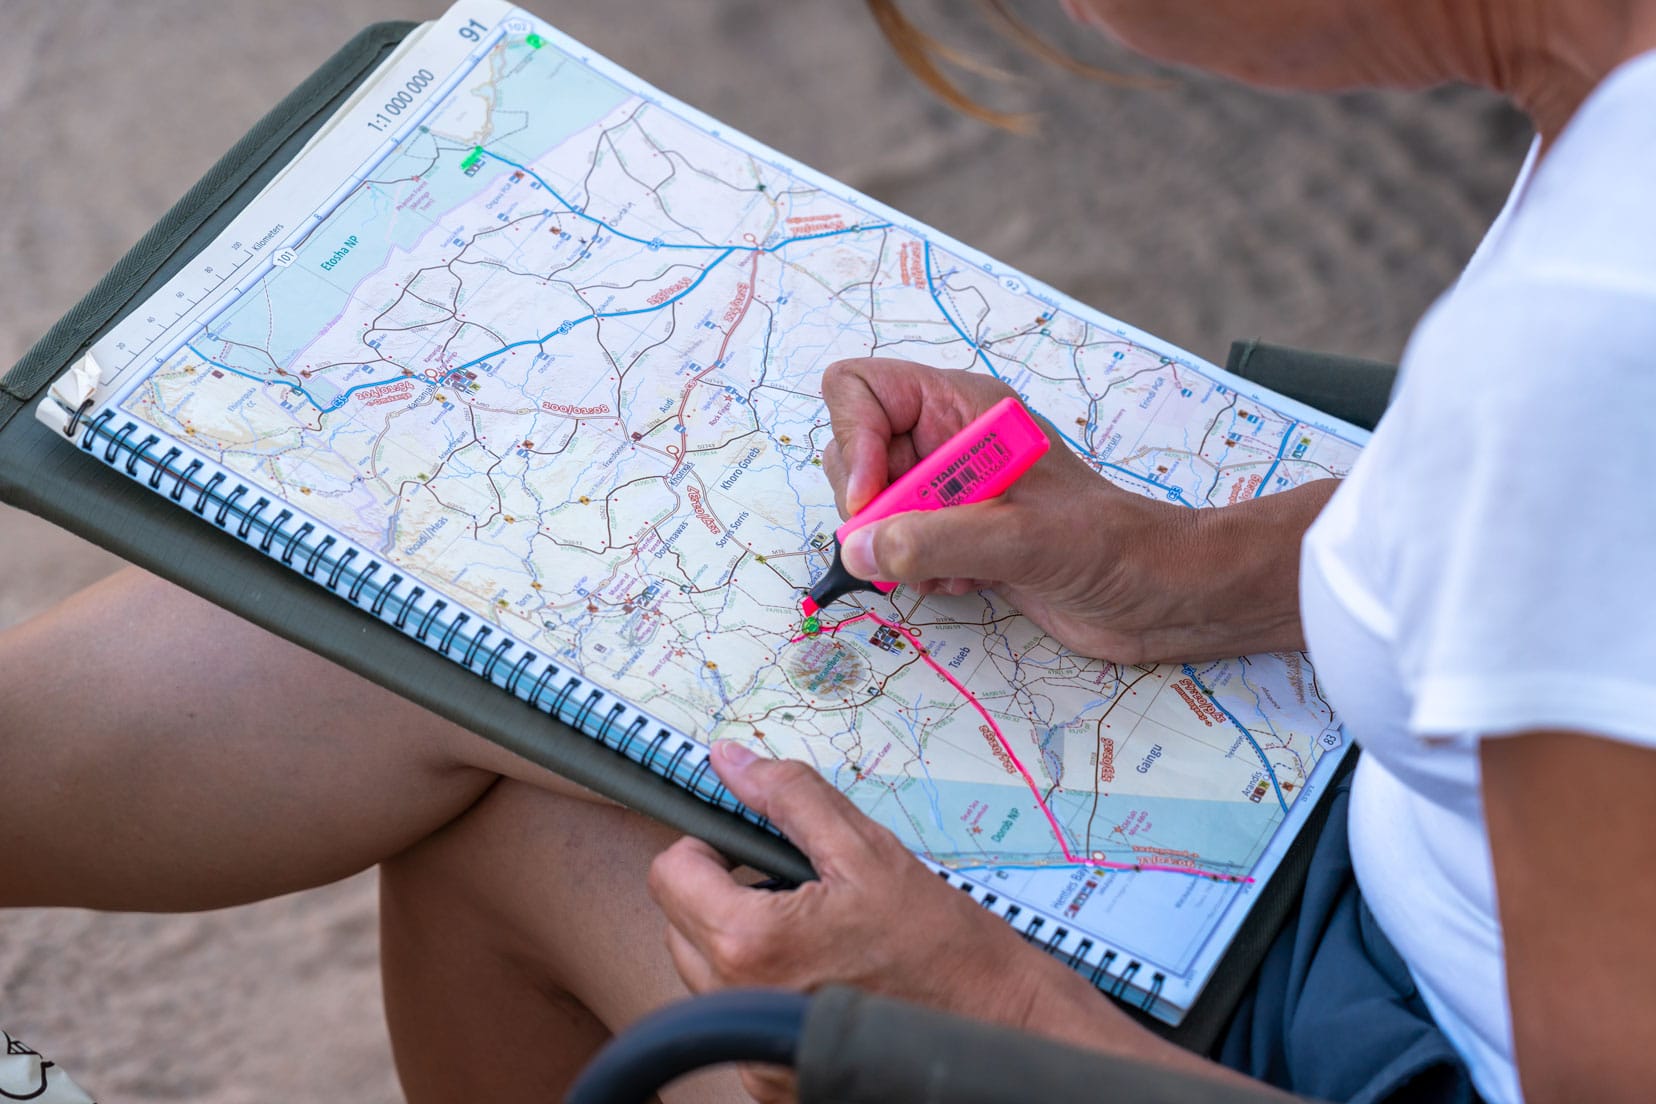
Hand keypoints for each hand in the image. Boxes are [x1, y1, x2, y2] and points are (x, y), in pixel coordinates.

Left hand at [647, 742, 1096, 1102]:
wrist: (995, 1023)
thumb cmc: (941, 944)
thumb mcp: (867, 851)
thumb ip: (790, 798)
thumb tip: (733, 761)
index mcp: (752, 943)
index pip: (669, 874)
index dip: (707, 847)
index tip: (749, 849)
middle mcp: (740, 1005)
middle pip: (678, 923)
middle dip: (722, 894)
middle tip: (790, 888)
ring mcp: (754, 1053)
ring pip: (702, 972)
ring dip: (739, 942)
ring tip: (812, 933)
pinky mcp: (771, 1080)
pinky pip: (736, 1016)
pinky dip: (762, 988)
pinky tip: (820, 975)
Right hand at [819, 357, 1285, 663]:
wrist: (1165, 594)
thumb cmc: (1115, 546)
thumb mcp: (1022, 538)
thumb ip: (934, 540)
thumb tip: (858, 547)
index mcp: (963, 407)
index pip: (861, 390)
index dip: (852, 442)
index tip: (873, 501)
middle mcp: (948, 439)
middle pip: (855, 451)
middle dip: (872, 506)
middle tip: (911, 542)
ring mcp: (952, 488)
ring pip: (873, 506)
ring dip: (894, 547)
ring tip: (951, 568)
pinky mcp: (959, 535)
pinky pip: (897, 546)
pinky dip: (916, 572)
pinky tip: (969, 583)